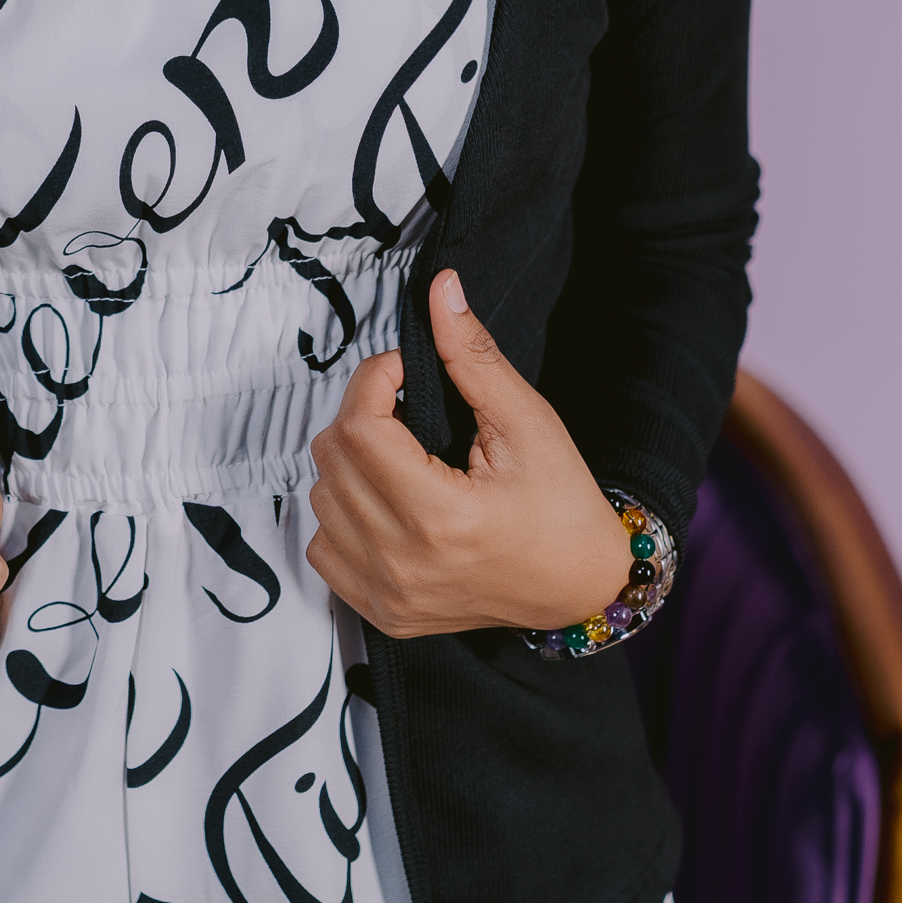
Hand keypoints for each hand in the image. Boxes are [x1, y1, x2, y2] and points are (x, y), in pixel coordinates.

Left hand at [306, 272, 632, 638]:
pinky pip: (322, 548)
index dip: (374, 381)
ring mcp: (388, 594)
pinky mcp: (382, 612)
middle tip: (408, 415)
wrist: (581, 585)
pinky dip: (343, 517)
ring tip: (403, 460)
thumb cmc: (562, 506)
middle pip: (331, 458)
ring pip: (320, 499)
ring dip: (351, 465)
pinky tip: (387, 504)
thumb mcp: (527, 420)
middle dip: (361, 417)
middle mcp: (404, 562)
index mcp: (441, 517)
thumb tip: (441, 290)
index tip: (403, 373)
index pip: (359, 427)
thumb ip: (473, 354)